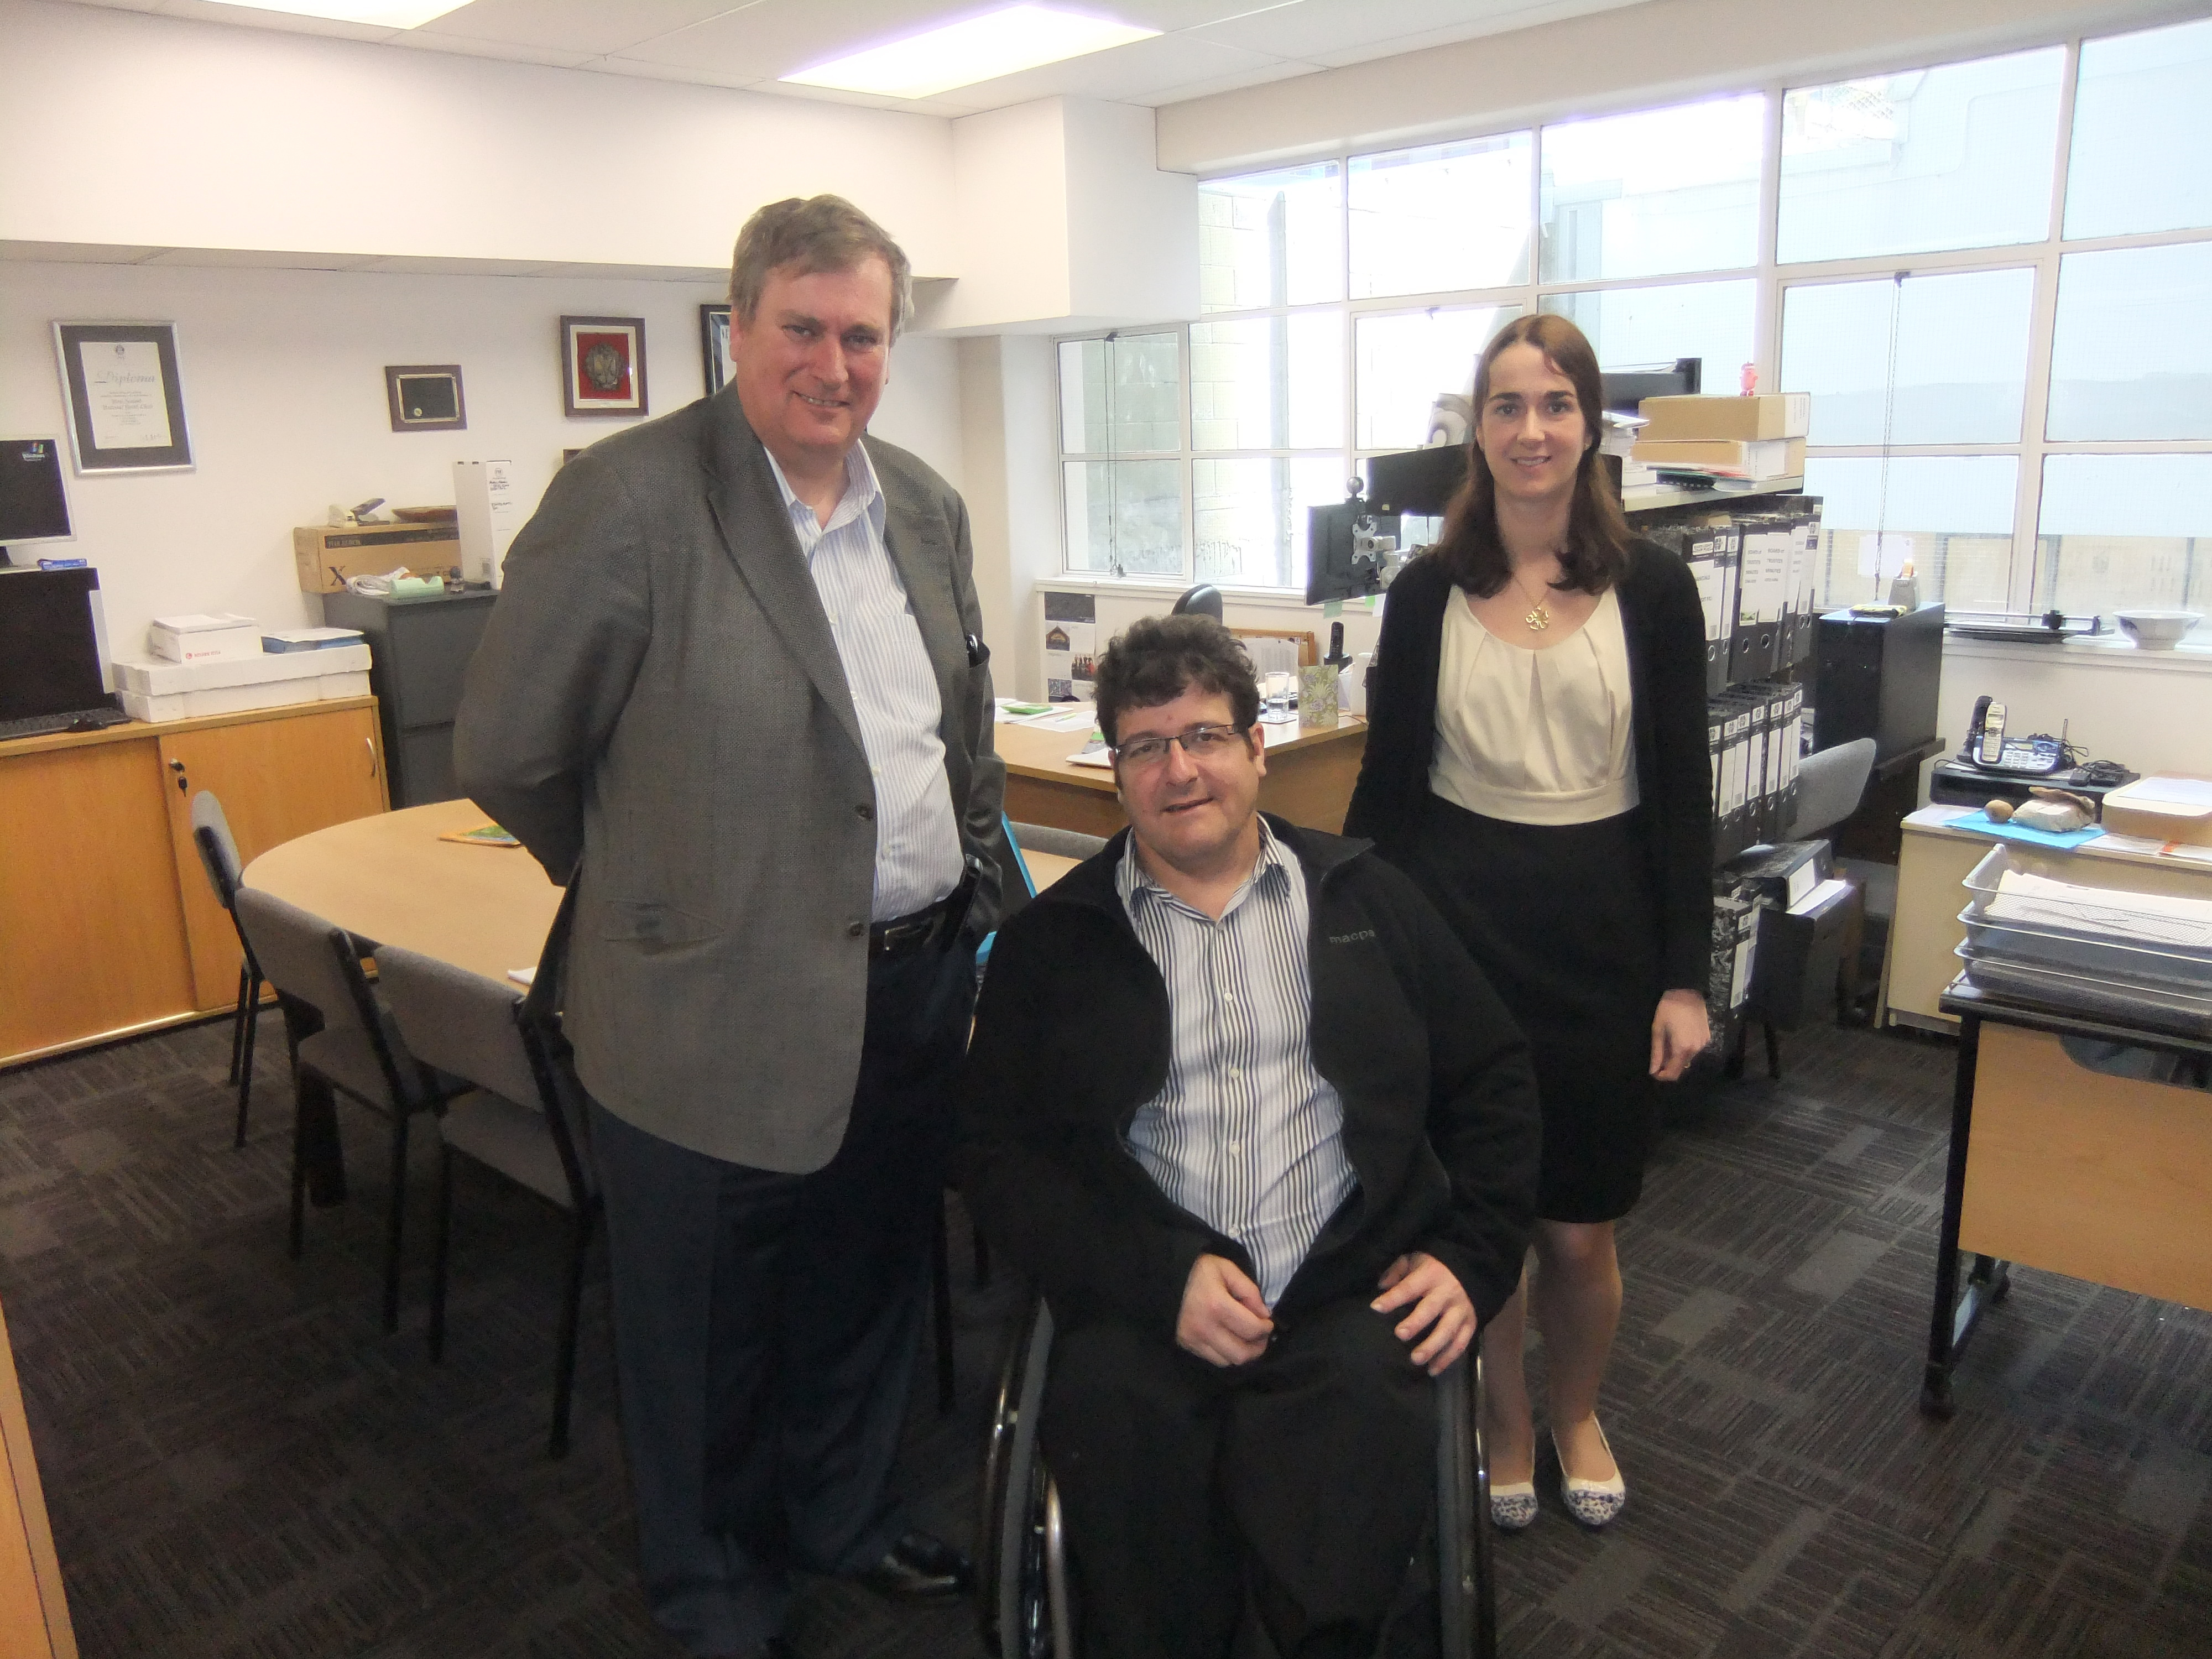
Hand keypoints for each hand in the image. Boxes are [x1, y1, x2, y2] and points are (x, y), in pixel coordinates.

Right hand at [1176, 1254, 1272, 1366]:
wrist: (1164, 1278)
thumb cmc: (1199, 1271)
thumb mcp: (1227, 1269)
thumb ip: (1249, 1291)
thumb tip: (1264, 1315)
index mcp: (1216, 1305)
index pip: (1251, 1330)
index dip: (1265, 1329)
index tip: (1268, 1323)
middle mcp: (1204, 1328)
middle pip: (1241, 1354)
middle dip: (1257, 1347)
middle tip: (1261, 1336)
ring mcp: (1193, 1339)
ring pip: (1228, 1361)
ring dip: (1242, 1353)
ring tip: (1246, 1339)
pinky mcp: (1186, 1345)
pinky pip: (1214, 1360)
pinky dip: (1226, 1353)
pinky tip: (1229, 1340)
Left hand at [1372, 1252, 1474, 1375]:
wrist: (1472, 1269)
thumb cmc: (1434, 1267)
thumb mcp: (1414, 1259)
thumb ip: (1397, 1271)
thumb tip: (1381, 1285)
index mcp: (1430, 1275)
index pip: (1409, 1287)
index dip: (1393, 1297)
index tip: (1376, 1307)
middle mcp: (1447, 1293)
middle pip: (1431, 1309)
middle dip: (1416, 1323)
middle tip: (1400, 1334)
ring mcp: (1461, 1310)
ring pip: (1448, 1331)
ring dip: (1432, 1346)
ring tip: (1415, 1359)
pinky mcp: (1471, 1323)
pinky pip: (1461, 1344)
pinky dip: (1447, 1359)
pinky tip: (1432, 1370)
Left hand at [1649, 988, 1708, 1080]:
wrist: (1687, 992)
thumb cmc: (1668, 1009)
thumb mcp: (1658, 1030)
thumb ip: (1657, 1053)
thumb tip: (1653, 1071)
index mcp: (1682, 1049)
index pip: (1673, 1073)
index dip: (1662, 1076)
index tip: (1654, 1072)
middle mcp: (1696, 1049)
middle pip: (1681, 1067)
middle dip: (1669, 1067)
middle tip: (1658, 1059)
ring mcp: (1703, 1044)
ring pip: (1688, 1059)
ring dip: (1677, 1058)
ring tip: (1666, 1045)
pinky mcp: (1707, 1037)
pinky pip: (1694, 1050)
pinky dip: (1685, 1050)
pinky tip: (1677, 1039)